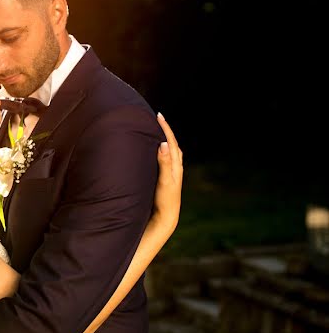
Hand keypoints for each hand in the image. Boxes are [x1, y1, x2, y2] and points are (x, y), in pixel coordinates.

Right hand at [153, 113, 182, 233]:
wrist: (167, 217)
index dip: (165, 128)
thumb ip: (164, 163)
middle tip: (157, 119)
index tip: (158, 115)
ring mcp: (172, 173)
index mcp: (176, 165)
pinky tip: (157, 153)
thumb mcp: (165, 181)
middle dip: (165, 130)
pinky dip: (163, 151)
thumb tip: (163, 143)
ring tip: (157, 131)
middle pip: (172, 144)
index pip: (170, 141)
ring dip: (165, 140)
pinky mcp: (167, 179)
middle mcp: (176, 168)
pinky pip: (167, 159)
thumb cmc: (165, 200)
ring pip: (170, 151)